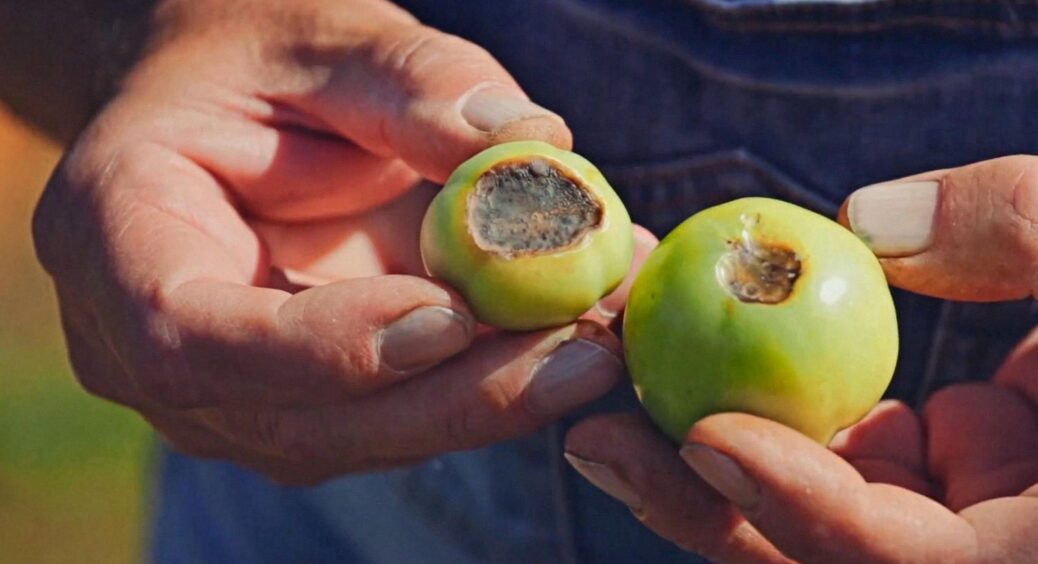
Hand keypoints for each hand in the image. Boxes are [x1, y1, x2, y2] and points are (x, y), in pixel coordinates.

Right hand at [33, 0, 655, 483]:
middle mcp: (161, 348)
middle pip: (299, 419)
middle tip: (584, 355)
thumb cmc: (257, 57)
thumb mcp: (323, 34)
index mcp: (118, 238)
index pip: (190, 333)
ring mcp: (239, 390)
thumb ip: (413, 81)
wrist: (234, 105)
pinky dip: (494, 382)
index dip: (322, 345)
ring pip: (365, 434)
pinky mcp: (314, 398)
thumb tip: (540, 147)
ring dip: (493, 399)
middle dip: (452, 396)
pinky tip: (578, 337)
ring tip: (605, 341)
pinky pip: (402, 411)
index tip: (449, 318)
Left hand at [565, 156, 1037, 562]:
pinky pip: (861, 454)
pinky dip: (791, 407)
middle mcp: (1006, 551)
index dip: (809, 509)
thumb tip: (872, 217)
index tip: (710, 439)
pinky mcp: (966, 476)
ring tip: (614, 370)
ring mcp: (983, 522)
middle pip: (830, 553)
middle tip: (594, 431)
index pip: (915, 561)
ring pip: (826, 508)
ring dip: (715, 440)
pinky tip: (708, 348)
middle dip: (705, 497)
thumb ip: (1031, 229)